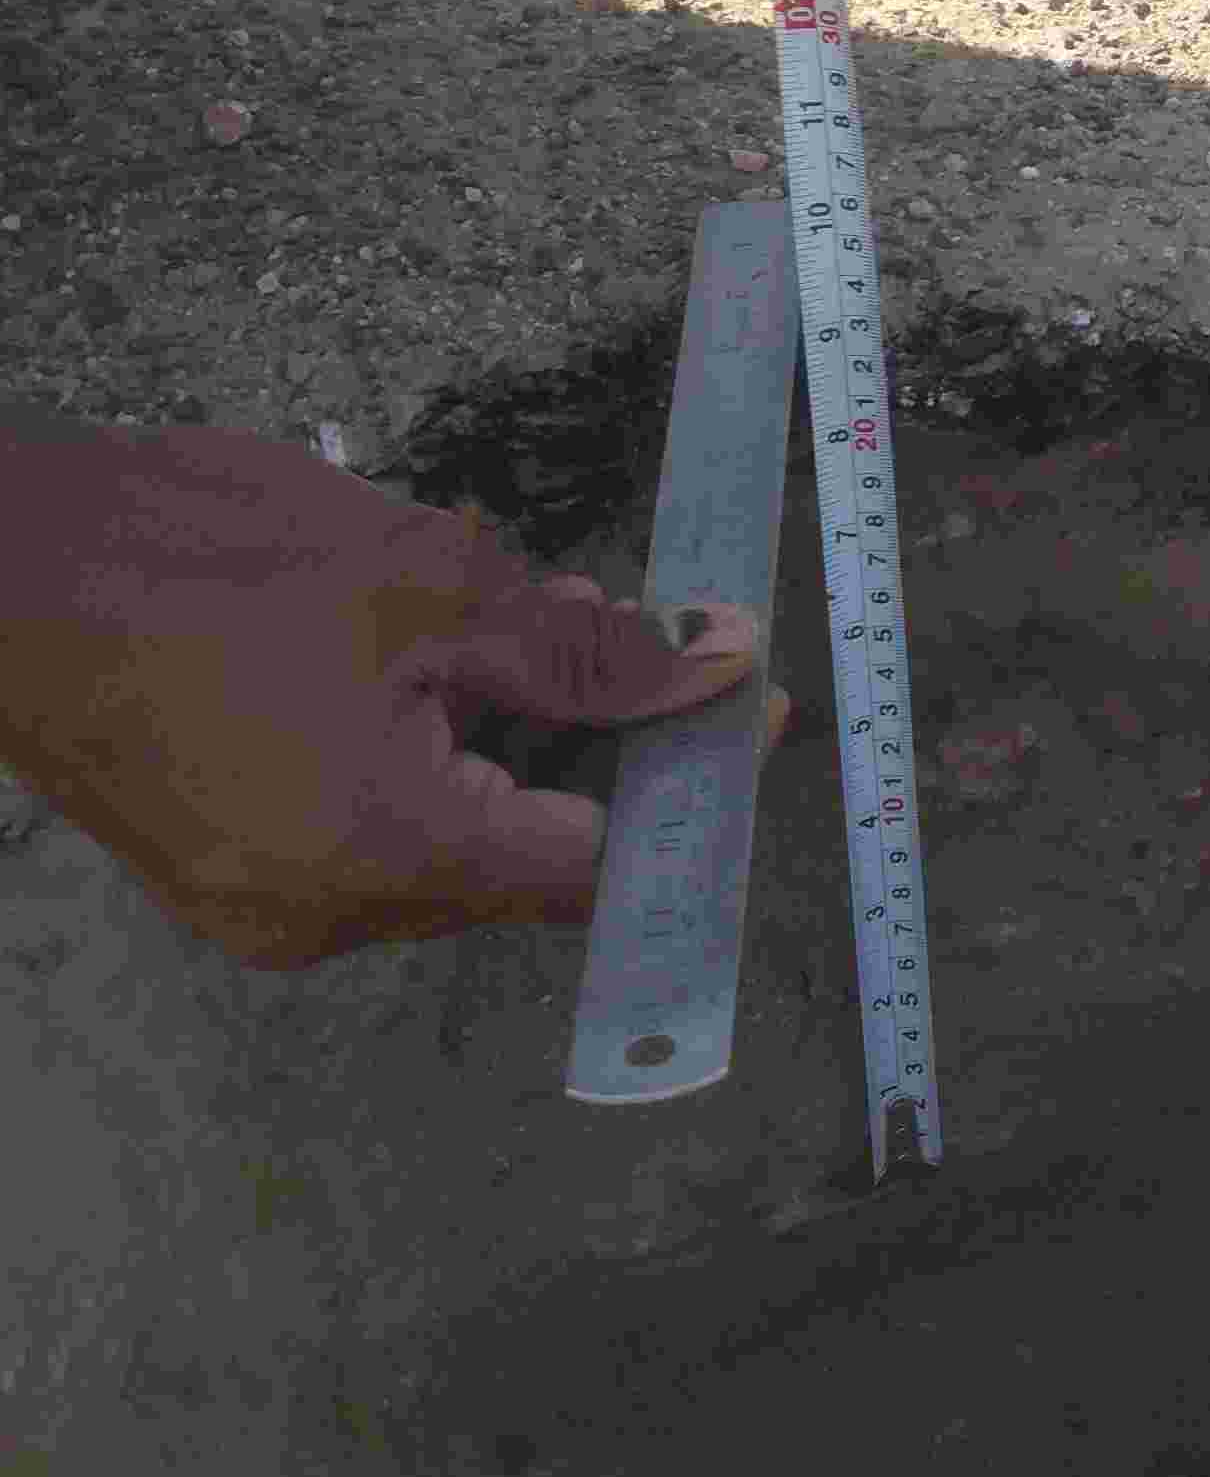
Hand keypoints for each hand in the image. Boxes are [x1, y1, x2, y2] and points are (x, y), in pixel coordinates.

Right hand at [0, 429, 786, 972]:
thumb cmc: (196, 560)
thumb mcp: (427, 582)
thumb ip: (582, 649)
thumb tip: (710, 666)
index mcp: (388, 850)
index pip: (593, 865)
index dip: (684, 789)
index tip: (745, 713)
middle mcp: (327, 917)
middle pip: (526, 864)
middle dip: (595, 761)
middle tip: (641, 650)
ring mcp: (264, 911)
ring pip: (448, 851)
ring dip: (503, 760)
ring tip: (511, 638)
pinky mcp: (225, 882)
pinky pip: (368, 845)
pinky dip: (418, 774)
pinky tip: (424, 681)